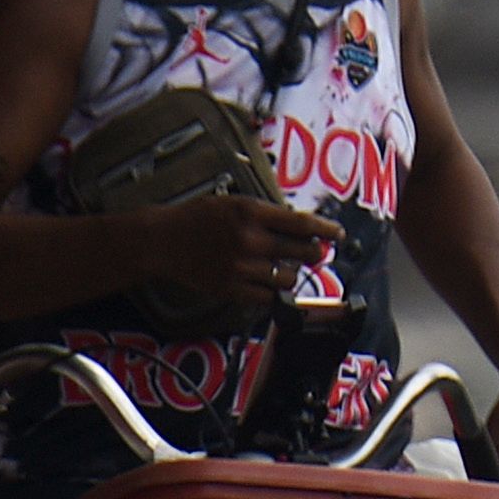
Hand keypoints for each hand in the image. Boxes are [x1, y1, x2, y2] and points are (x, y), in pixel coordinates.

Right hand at [143, 195, 335, 317]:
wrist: (162, 240)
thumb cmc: (197, 218)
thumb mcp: (233, 203)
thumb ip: (266, 214)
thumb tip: (301, 225)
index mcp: (251, 213)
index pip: (302, 223)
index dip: (326, 230)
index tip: (337, 234)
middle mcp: (249, 239)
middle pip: (303, 252)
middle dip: (315, 254)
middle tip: (315, 253)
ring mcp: (240, 266)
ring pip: (289, 277)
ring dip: (292, 274)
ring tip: (283, 268)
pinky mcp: (231, 288)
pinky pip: (268, 296)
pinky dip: (272, 291)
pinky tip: (268, 283)